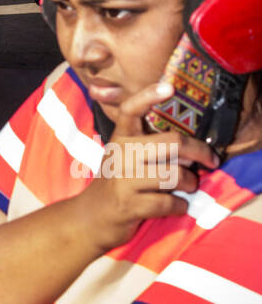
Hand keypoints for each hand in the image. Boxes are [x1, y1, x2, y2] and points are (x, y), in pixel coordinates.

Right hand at [72, 81, 219, 252]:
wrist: (92, 217)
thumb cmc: (117, 182)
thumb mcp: (124, 156)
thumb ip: (149, 146)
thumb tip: (191, 149)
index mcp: (120, 137)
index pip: (131, 109)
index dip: (148, 96)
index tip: (169, 87)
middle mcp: (120, 154)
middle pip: (172, 143)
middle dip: (200, 152)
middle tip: (211, 160)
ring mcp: (123, 180)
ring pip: (175, 174)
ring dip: (191, 183)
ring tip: (190, 186)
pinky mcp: (129, 205)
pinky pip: (169, 203)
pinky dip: (180, 206)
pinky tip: (177, 205)